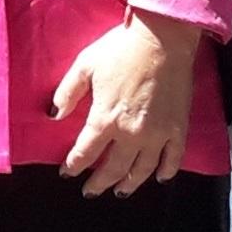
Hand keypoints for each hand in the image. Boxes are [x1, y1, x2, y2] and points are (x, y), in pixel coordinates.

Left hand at [53, 11, 198, 195]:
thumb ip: (67, 93)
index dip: (74, 165)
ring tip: (120, 191)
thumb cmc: (119, 50)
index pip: (86, 151)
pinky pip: (173, 159)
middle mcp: (131, 133)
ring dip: (130, 184)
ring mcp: (158, 134)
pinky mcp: (178, 128)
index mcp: (105, 118)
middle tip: (90, 191)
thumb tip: (53, 115)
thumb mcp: (84, 66)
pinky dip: (166, 172)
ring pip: (142, 170)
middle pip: (113, 168)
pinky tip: (159, 178)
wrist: (161, 39)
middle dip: (100, 183)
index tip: (67, 173)